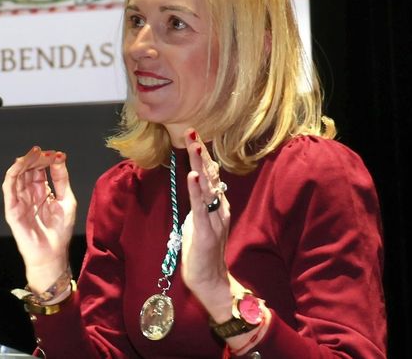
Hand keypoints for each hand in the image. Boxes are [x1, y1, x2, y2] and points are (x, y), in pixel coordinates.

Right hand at [2, 146, 75, 291]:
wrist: (52, 254)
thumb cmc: (60, 231)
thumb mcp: (67, 200)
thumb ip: (62, 179)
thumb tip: (59, 157)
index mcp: (42, 192)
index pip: (39, 170)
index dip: (45, 160)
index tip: (55, 154)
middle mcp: (29, 194)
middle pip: (28, 170)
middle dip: (35, 158)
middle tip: (43, 152)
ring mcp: (19, 200)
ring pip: (17, 175)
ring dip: (24, 162)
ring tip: (33, 154)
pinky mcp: (11, 208)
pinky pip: (9, 187)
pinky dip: (12, 174)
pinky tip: (19, 164)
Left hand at [181, 130, 234, 320]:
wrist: (210, 280)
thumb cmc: (201, 252)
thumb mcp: (197, 221)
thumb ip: (199, 204)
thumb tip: (196, 187)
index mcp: (217, 205)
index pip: (210, 175)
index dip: (203, 156)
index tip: (194, 135)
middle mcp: (219, 208)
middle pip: (210, 175)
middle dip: (201, 153)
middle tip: (192, 132)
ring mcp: (213, 219)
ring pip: (207, 187)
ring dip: (200, 166)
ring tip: (194, 146)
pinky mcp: (204, 231)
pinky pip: (200, 207)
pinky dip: (197, 190)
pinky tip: (193, 175)